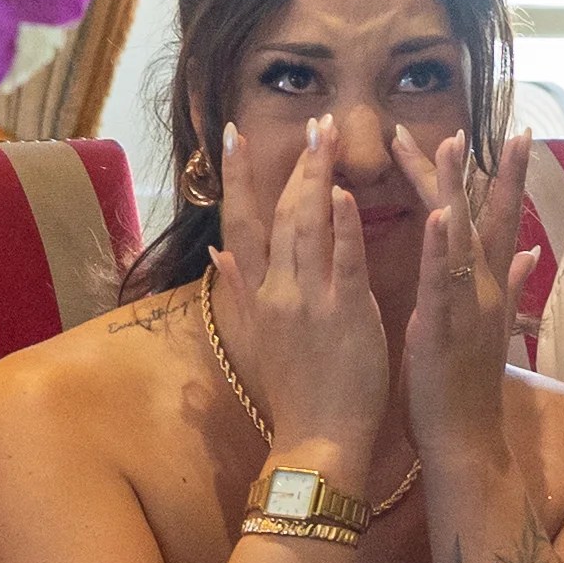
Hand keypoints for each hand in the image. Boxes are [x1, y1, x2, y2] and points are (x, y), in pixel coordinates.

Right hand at [209, 115, 389, 471]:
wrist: (315, 442)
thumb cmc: (294, 394)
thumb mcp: (256, 339)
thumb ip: (239, 292)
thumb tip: (217, 255)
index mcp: (258, 296)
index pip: (239, 224)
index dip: (236, 178)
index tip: (234, 134)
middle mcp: (277, 291)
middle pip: (279, 214)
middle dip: (294, 164)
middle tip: (312, 120)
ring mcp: (309, 301)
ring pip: (308, 226)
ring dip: (317, 176)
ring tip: (327, 134)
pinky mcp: (345, 314)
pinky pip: (343, 261)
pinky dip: (342, 225)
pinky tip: (344, 191)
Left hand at [404, 128, 539, 474]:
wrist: (466, 442)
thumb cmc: (467, 389)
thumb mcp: (491, 329)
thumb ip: (514, 285)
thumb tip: (534, 251)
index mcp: (492, 289)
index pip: (500, 221)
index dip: (505, 177)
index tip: (513, 135)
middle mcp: (486, 290)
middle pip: (487, 218)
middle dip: (488, 170)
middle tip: (489, 123)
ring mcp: (468, 306)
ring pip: (463, 237)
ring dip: (456, 188)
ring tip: (450, 143)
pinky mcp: (442, 326)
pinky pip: (442, 279)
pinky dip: (441, 245)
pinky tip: (439, 212)